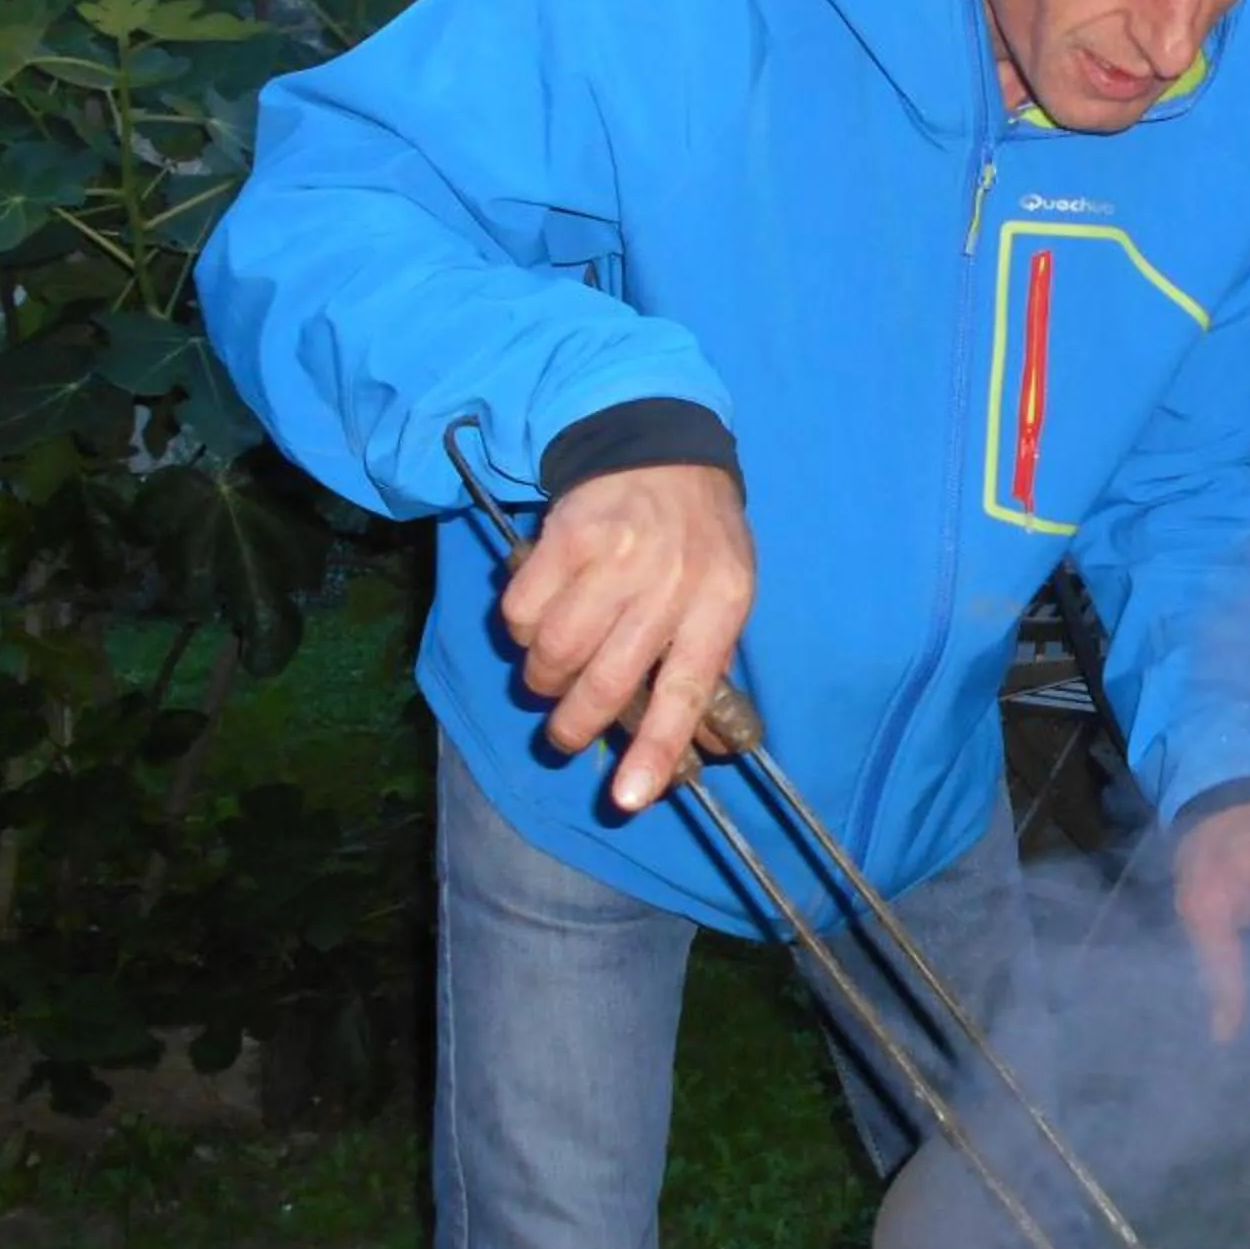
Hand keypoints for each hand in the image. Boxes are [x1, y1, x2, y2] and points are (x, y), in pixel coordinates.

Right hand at [497, 463, 755, 810]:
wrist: (660, 449)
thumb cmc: (698, 538)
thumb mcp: (728, 593)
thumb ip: (707, 665)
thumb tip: (701, 750)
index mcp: (719, 602)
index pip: (687, 689)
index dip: (655, 750)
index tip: (629, 799)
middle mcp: (668, 581)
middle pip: (606, 680)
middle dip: (574, 725)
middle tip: (564, 736)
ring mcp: (614, 556)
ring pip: (555, 651)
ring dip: (543, 679)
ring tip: (552, 672)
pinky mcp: (564, 535)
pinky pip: (522, 611)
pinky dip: (521, 629)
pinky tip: (540, 617)